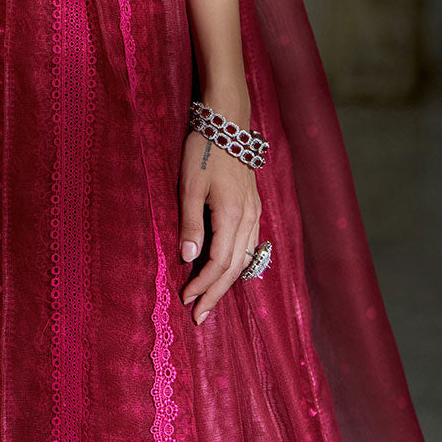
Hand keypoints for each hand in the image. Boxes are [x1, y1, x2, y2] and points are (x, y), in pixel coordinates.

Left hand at [178, 128, 261, 323]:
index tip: (186, 300)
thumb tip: (187, 258)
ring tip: (211, 300)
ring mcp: (255, 213)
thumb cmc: (204, 151)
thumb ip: (190, 223)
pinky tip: (228, 270)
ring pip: (244, 258)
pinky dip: (238, 263)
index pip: (218, 263)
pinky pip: (250, 244)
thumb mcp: (190, 185)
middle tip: (199, 317)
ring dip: (227, 282)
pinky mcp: (254, 206)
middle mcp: (249, 218)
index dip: (203, 285)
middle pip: (234, 268)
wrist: (227, 124)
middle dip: (216, 294)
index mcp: (232, 215)